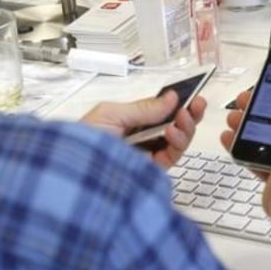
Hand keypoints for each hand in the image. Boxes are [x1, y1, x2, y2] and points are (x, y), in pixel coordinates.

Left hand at [81, 90, 206, 168]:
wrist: (72, 175)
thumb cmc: (81, 143)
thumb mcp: (110, 114)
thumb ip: (143, 107)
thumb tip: (172, 97)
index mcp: (128, 123)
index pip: (160, 111)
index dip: (177, 103)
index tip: (191, 94)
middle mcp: (140, 138)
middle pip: (174, 125)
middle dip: (188, 113)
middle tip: (198, 104)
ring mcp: (147, 155)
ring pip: (178, 140)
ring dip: (185, 126)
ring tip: (183, 117)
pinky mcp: (151, 172)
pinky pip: (173, 156)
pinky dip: (178, 142)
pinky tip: (173, 132)